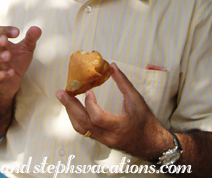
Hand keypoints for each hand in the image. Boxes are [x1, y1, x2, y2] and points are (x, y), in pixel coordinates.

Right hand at [0, 26, 41, 99]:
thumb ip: (31, 39)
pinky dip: (0, 74)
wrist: (13, 82)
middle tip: (5, 41)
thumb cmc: (17, 61)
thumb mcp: (26, 49)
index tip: (18, 32)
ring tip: (8, 56)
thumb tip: (36, 28)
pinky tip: (12, 72)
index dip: (4, 30)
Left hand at [56, 62, 171, 160]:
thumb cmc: (145, 122)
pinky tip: (73, 108)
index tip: (88, 92)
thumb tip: (112, 66)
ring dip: (71, 113)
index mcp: (119, 127)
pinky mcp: (100, 140)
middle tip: (60, 93)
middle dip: (70, 107)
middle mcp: (108, 136)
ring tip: (64, 98)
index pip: (98, 118)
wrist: (151, 144)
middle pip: (83, 124)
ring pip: (81, 129)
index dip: (90, 104)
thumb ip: (124, 83)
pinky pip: (84, 130)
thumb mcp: (137, 100)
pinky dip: (76, 118)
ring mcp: (103, 140)